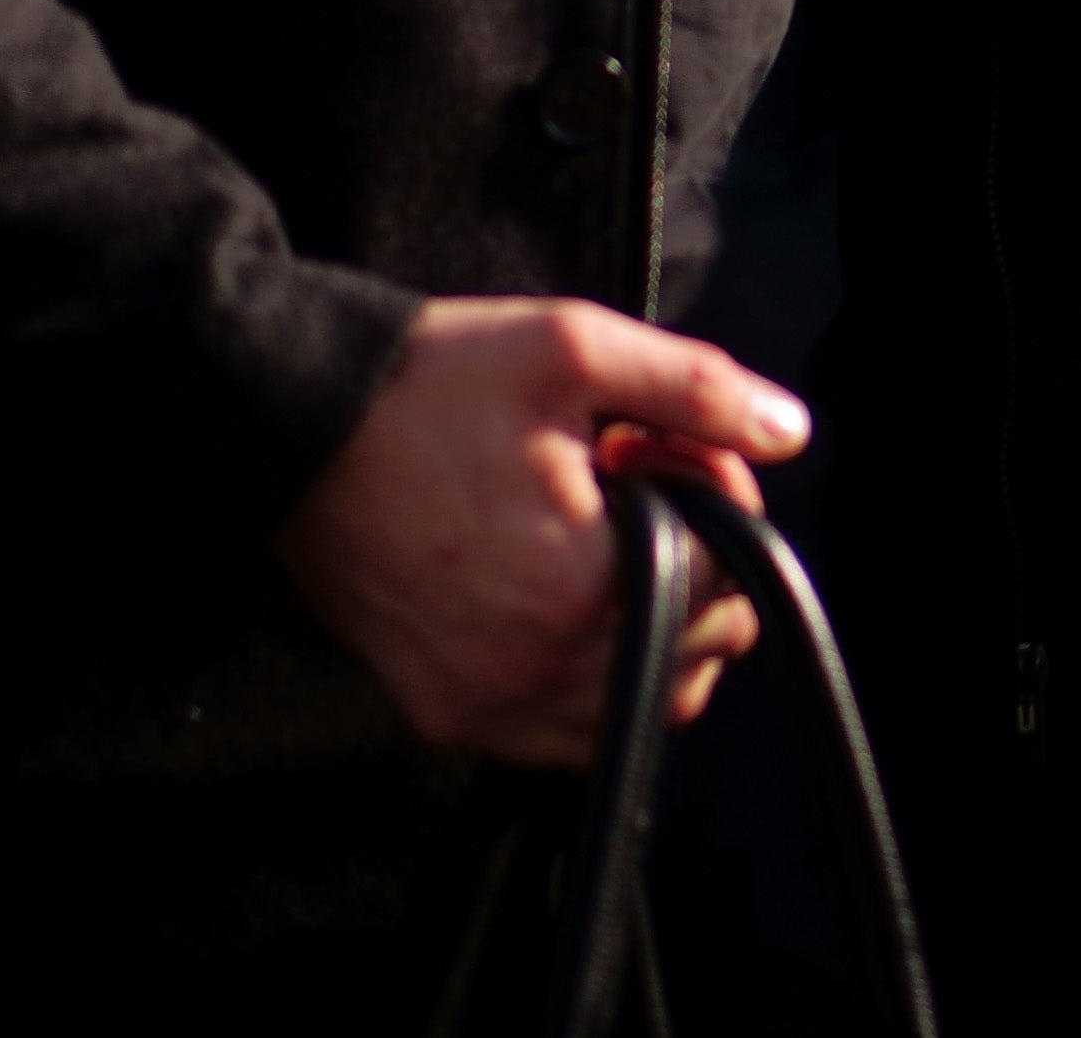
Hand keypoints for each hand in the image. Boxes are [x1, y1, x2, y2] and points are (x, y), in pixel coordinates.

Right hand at [273, 299, 811, 766]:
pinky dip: (591, 675)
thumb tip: (792, 431)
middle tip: (632, 486)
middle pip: (700, 652)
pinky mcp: (445, 713)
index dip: (717, 499)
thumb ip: (699, 393)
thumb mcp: (575, 349)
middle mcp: (532, 671)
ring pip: (638, 705)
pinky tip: (561, 590)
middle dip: (696, 568)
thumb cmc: (429, 384)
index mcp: (576, 589)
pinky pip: (564, 730)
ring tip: (596, 537)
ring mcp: (484, 705)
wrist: (288, 426)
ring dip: (652, 629)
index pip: (729, 581)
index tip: (660, 449)